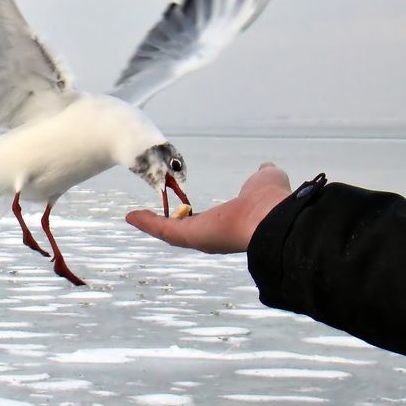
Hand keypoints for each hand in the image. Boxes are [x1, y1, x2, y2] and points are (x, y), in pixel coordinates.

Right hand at [126, 163, 292, 253]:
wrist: (273, 218)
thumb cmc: (271, 200)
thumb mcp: (264, 180)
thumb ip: (262, 176)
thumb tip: (265, 167)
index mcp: (229, 223)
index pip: (206, 222)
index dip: (192, 217)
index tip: (181, 210)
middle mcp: (213, 235)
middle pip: (182, 231)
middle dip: (165, 226)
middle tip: (148, 218)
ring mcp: (199, 237)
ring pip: (169, 232)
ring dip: (150, 224)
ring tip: (133, 217)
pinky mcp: (188, 236)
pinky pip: (163, 229)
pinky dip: (147, 223)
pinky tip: (131, 216)